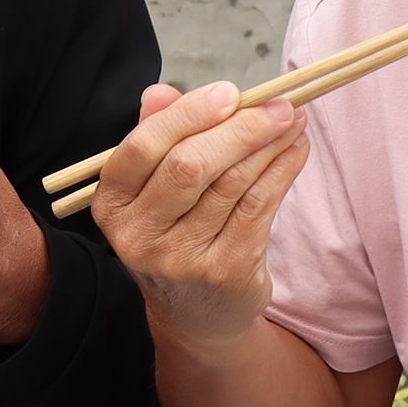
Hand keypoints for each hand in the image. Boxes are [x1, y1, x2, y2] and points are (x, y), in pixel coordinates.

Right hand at [91, 80, 307, 363]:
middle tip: (279, 104)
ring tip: (293, 119)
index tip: (230, 92)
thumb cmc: (174, 235)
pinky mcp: (224, 271)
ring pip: (232, 183)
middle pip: (190, 166)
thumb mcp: (150, 191)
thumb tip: (161, 91)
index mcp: (111, 204)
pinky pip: (259, 207)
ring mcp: (180, 258)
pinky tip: (296, 149)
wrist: (195, 315)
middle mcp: (138, 235)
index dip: (188, 115)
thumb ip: (154, 138)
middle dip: (241, 128)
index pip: (142, 148)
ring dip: (270, 144)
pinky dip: (283, 171)